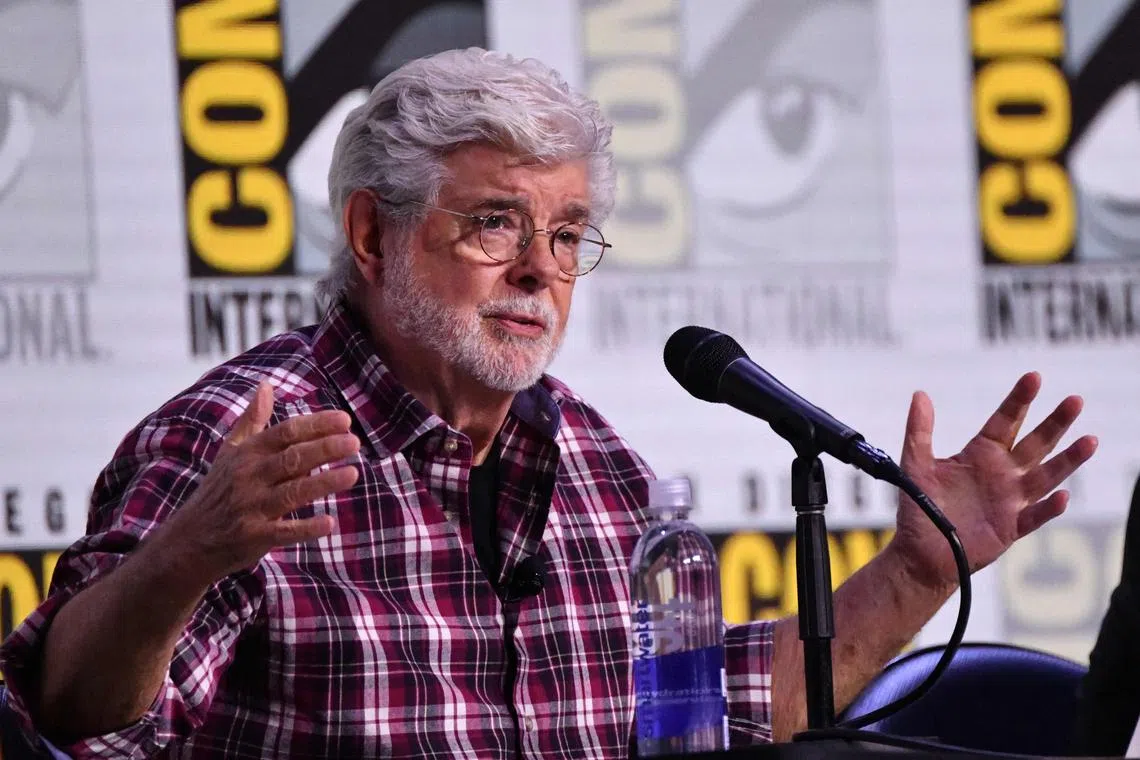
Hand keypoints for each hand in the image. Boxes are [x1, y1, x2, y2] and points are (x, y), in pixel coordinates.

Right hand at [160, 382, 359, 584]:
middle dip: (324, 448)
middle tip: (353, 442)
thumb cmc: (217, 491)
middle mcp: (249, 477)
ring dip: (323, 482)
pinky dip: (306, 528)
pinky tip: (330, 523)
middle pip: (292, 458)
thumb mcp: (230, 451)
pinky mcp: (254, 536)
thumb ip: (252, 419)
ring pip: (292, 491)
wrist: (188, 540)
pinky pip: (284, 531)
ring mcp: (251, 507)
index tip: (344, 420)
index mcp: (247, 453)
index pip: (285, 433)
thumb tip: (265, 384)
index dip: (315, 425)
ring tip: (353, 473)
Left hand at [889, 371, 1097, 590]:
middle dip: (1055, 423)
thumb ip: (919, 432)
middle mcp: (1001, 474)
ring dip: (1067, 461)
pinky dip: (1048, 507)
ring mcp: (1010, 501)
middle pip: (1034, 444)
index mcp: (980, 455)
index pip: (1005, 422)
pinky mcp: (1011, 528)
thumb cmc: (919, 509)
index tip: (1034, 377)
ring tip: (1089, 441)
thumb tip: (920, 395)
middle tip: (1075, 400)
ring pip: (1045, 476)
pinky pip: (1034, 516)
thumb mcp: (915, 465)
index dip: (1019, 400)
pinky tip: (1062, 495)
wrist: (920, 554)